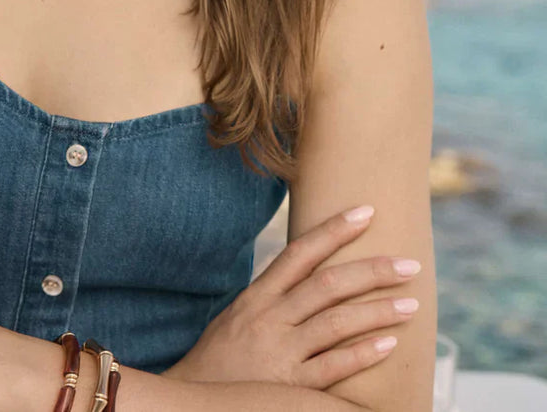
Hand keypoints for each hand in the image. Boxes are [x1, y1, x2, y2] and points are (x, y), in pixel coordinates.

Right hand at [163, 205, 420, 388]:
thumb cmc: (219, 362)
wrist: (192, 407)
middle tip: (409, 263)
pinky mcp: (289, 389)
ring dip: (378, 311)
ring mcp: (280, 353)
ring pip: (336, 323)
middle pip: (328, 284)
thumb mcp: (238, 317)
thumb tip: (309, 270)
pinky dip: (362, 354)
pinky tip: (390, 344)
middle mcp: (270, 319)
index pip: (300, 252)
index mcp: (257, 297)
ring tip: (412, 303)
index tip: (367, 212)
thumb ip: (272, 296)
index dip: (334, 230)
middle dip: (372, 270)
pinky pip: (332, 368)